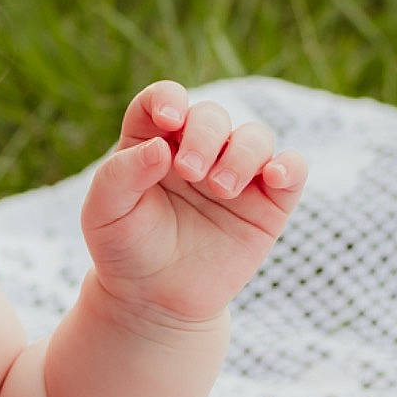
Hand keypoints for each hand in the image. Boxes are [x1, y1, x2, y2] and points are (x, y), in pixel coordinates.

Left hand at [78, 81, 307, 329]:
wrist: (154, 299)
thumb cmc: (124, 248)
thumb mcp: (105, 211)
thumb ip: (121, 174)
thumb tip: (159, 146)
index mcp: (152, 140)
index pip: (164, 99)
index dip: (169, 98)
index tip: (169, 120)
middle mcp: (196, 150)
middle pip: (211, 116)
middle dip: (204, 136)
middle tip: (189, 172)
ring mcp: (235, 174)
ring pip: (255, 137)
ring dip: (241, 154)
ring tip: (219, 189)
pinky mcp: (268, 204)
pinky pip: (292, 170)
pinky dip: (289, 165)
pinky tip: (274, 175)